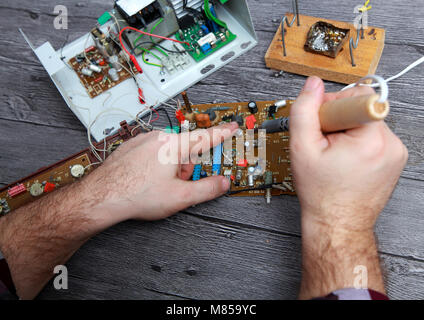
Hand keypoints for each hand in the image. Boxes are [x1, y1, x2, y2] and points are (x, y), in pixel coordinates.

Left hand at [82, 122, 238, 220]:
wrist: (102, 196)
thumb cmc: (136, 194)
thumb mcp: (181, 196)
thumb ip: (207, 188)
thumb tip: (222, 183)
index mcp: (174, 145)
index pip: (206, 137)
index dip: (222, 133)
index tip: (232, 126)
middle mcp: (158, 138)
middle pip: (185, 150)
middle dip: (185, 168)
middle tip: (176, 186)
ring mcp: (142, 141)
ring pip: (168, 153)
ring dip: (169, 168)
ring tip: (157, 186)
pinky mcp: (131, 147)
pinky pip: (152, 153)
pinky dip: (154, 165)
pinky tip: (145, 180)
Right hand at [290, 76, 407, 298]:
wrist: (337, 223)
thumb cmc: (322, 194)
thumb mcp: (302, 149)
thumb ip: (304, 111)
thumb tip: (312, 85)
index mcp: (372, 139)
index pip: (356, 95)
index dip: (333, 107)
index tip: (325, 126)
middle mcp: (391, 143)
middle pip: (361, 108)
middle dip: (338, 120)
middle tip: (326, 143)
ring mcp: (396, 152)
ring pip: (366, 121)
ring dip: (347, 131)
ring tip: (335, 154)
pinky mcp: (395, 159)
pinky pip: (373, 136)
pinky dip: (358, 142)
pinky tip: (345, 160)